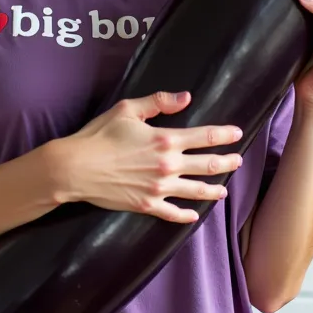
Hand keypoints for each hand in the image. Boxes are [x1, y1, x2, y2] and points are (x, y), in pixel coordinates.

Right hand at [57, 91, 243, 223]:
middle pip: (208, 165)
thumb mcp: (127, 109)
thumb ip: (159, 102)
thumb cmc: (99, 135)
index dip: (224, 135)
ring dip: (214, 189)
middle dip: (227, 162)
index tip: (237, 134)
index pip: (205, 137)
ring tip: (223, 189)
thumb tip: (186, 97)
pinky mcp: (147, 205)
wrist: (75, 168)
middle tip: (237, 161)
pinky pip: (173, 213)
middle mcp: (168, 165)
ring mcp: (159, 188)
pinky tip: (194, 215)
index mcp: (165, 139)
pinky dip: (186, 215)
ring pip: (197, 191)